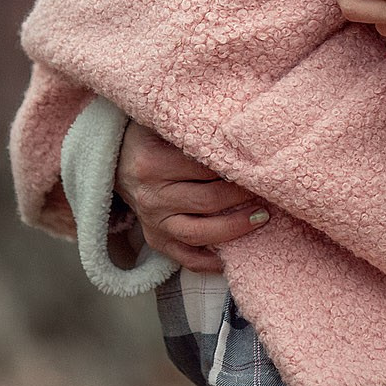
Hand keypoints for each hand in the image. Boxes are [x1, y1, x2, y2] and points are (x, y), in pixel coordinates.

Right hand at [115, 121, 268, 272]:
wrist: (115, 160)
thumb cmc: (151, 137)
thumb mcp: (165, 122)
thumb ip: (194, 123)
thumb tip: (238, 123)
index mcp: (153, 163)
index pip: (204, 167)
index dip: (235, 166)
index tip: (261, 163)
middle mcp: (152, 196)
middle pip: (207, 200)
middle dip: (242, 196)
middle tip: (269, 189)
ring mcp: (153, 221)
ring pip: (198, 233)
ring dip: (234, 228)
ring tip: (262, 218)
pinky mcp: (155, 239)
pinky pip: (184, 257)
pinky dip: (209, 262)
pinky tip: (234, 257)